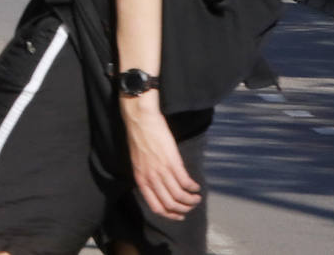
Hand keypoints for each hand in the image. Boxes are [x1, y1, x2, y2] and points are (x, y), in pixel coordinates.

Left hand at [121, 96, 202, 220]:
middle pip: (170, 204)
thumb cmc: (139, 137)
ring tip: (196, 197)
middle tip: (191, 206)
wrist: (140, 119)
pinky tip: (196, 186)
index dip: (170, 214)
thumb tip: (157, 185)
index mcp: (140, 179)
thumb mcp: (137, 161)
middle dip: (183, 209)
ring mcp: (161, 170)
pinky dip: (193, 187)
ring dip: (191, 200)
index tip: (179, 215)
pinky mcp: (172, 162)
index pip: (156, 206)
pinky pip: (185, 182)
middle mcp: (150, 178)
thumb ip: (146, 174)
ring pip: (179, 196)